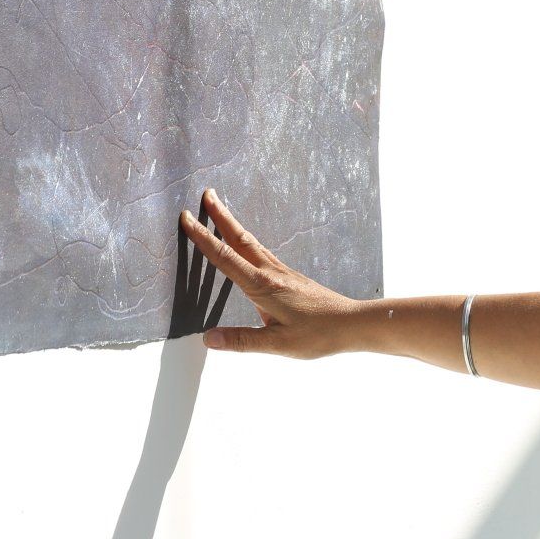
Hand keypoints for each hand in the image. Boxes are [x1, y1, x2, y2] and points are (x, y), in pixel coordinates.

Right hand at [178, 188, 364, 358]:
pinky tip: (247, 245)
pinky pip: (261, 252)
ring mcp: (281, 272)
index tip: (188, 219)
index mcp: (262, 286)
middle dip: (220, 216)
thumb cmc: (318, 334)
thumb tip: (207, 338)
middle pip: (239, 239)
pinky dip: (247, 241)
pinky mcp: (289, 277)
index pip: (226, 258)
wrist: (351, 324)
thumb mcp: (277, 344)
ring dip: (233, 225)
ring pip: (251, 243)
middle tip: (207, 194)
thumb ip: (242, 340)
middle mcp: (270, 272)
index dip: (204, 238)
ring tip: (221, 211)